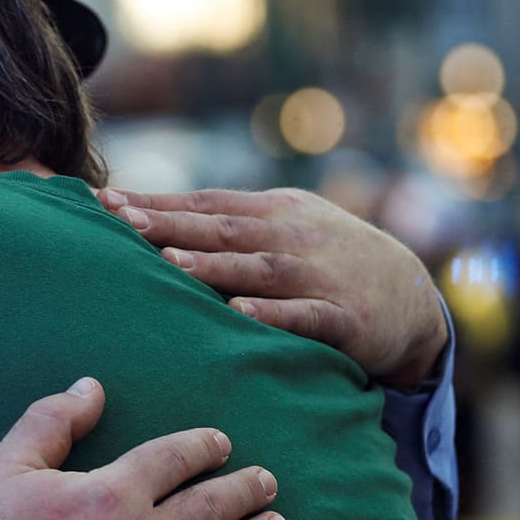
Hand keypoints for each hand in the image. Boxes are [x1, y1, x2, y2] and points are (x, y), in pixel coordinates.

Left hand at [98, 186, 448, 388]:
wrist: (413, 297)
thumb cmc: (332, 261)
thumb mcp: (290, 228)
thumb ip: (235, 224)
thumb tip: (160, 221)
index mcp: (276, 211)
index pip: (207, 203)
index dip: (157, 202)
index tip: (106, 202)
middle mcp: (294, 236)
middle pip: (224, 228)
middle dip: (171, 224)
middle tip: (121, 222)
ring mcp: (319, 275)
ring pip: (258, 267)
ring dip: (213, 265)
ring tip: (168, 262)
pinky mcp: (343, 317)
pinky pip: (304, 315)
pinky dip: (272, 312)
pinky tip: (240, 311)